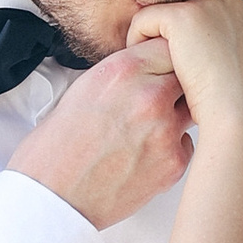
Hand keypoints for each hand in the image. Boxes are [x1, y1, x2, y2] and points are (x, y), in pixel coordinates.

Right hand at [8, 41, 191, 233]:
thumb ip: (122, 74)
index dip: (165, 57)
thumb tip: (148, 68)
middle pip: (186, 75)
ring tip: (145, 129)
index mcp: (123, 71)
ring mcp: (166, 131)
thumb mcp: (83, 88)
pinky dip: (171, 147)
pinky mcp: (174, 163)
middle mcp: (149, 96)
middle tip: (154, 100)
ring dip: (175, 114)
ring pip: (190, 109)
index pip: (169, 46)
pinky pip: (187, 143)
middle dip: (174, 85)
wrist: (52, 196)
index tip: (161, 67)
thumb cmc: (57, 147)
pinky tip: (144, 154)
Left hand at [126, 0, 242, 141]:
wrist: (240, 115)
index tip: (190, 70)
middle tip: (170, 71)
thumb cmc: (236, 102)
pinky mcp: (182, 15)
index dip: (191, 40)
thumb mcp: (233, 64)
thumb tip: (189, 41)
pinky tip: (149, 69)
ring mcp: (207, 4)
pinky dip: (138, 43)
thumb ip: (218, 43)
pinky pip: (143, 20)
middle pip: (184, 10)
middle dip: (174, 36)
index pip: (205, 12)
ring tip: (158, 71)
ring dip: (155, 40)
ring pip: (163, 14)